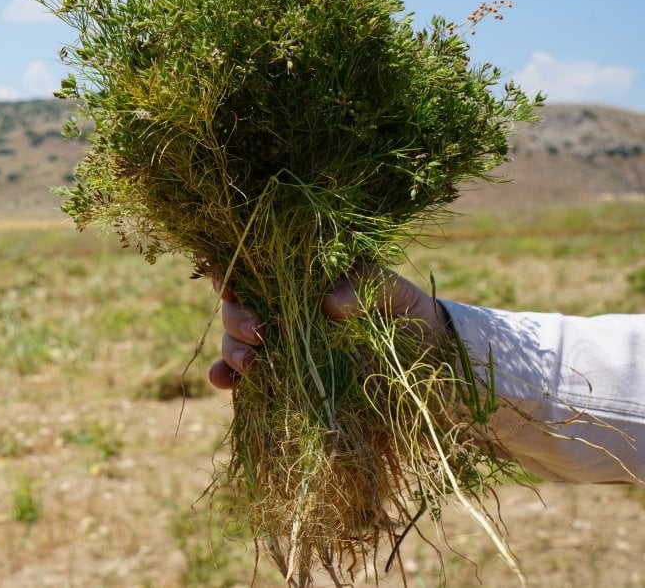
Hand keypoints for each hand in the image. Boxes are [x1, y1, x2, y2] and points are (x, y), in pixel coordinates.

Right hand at [208, 265, 446, 388]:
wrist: (426, 358)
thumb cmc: (407, 313)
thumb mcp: (395, 292)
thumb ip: (366, 285)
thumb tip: (330, 302)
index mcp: (301, 278)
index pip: (255, 268)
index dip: (232, 272)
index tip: (231, 285)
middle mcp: (281, 308)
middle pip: (238, 305)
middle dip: (237, 318)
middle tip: (257, 332)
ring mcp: (279, 344)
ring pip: (236, 340)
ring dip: (232, 350)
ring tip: (249, 365)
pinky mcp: (282, 376)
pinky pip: (244, 376)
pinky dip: (228, 378)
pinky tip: (225, 383)